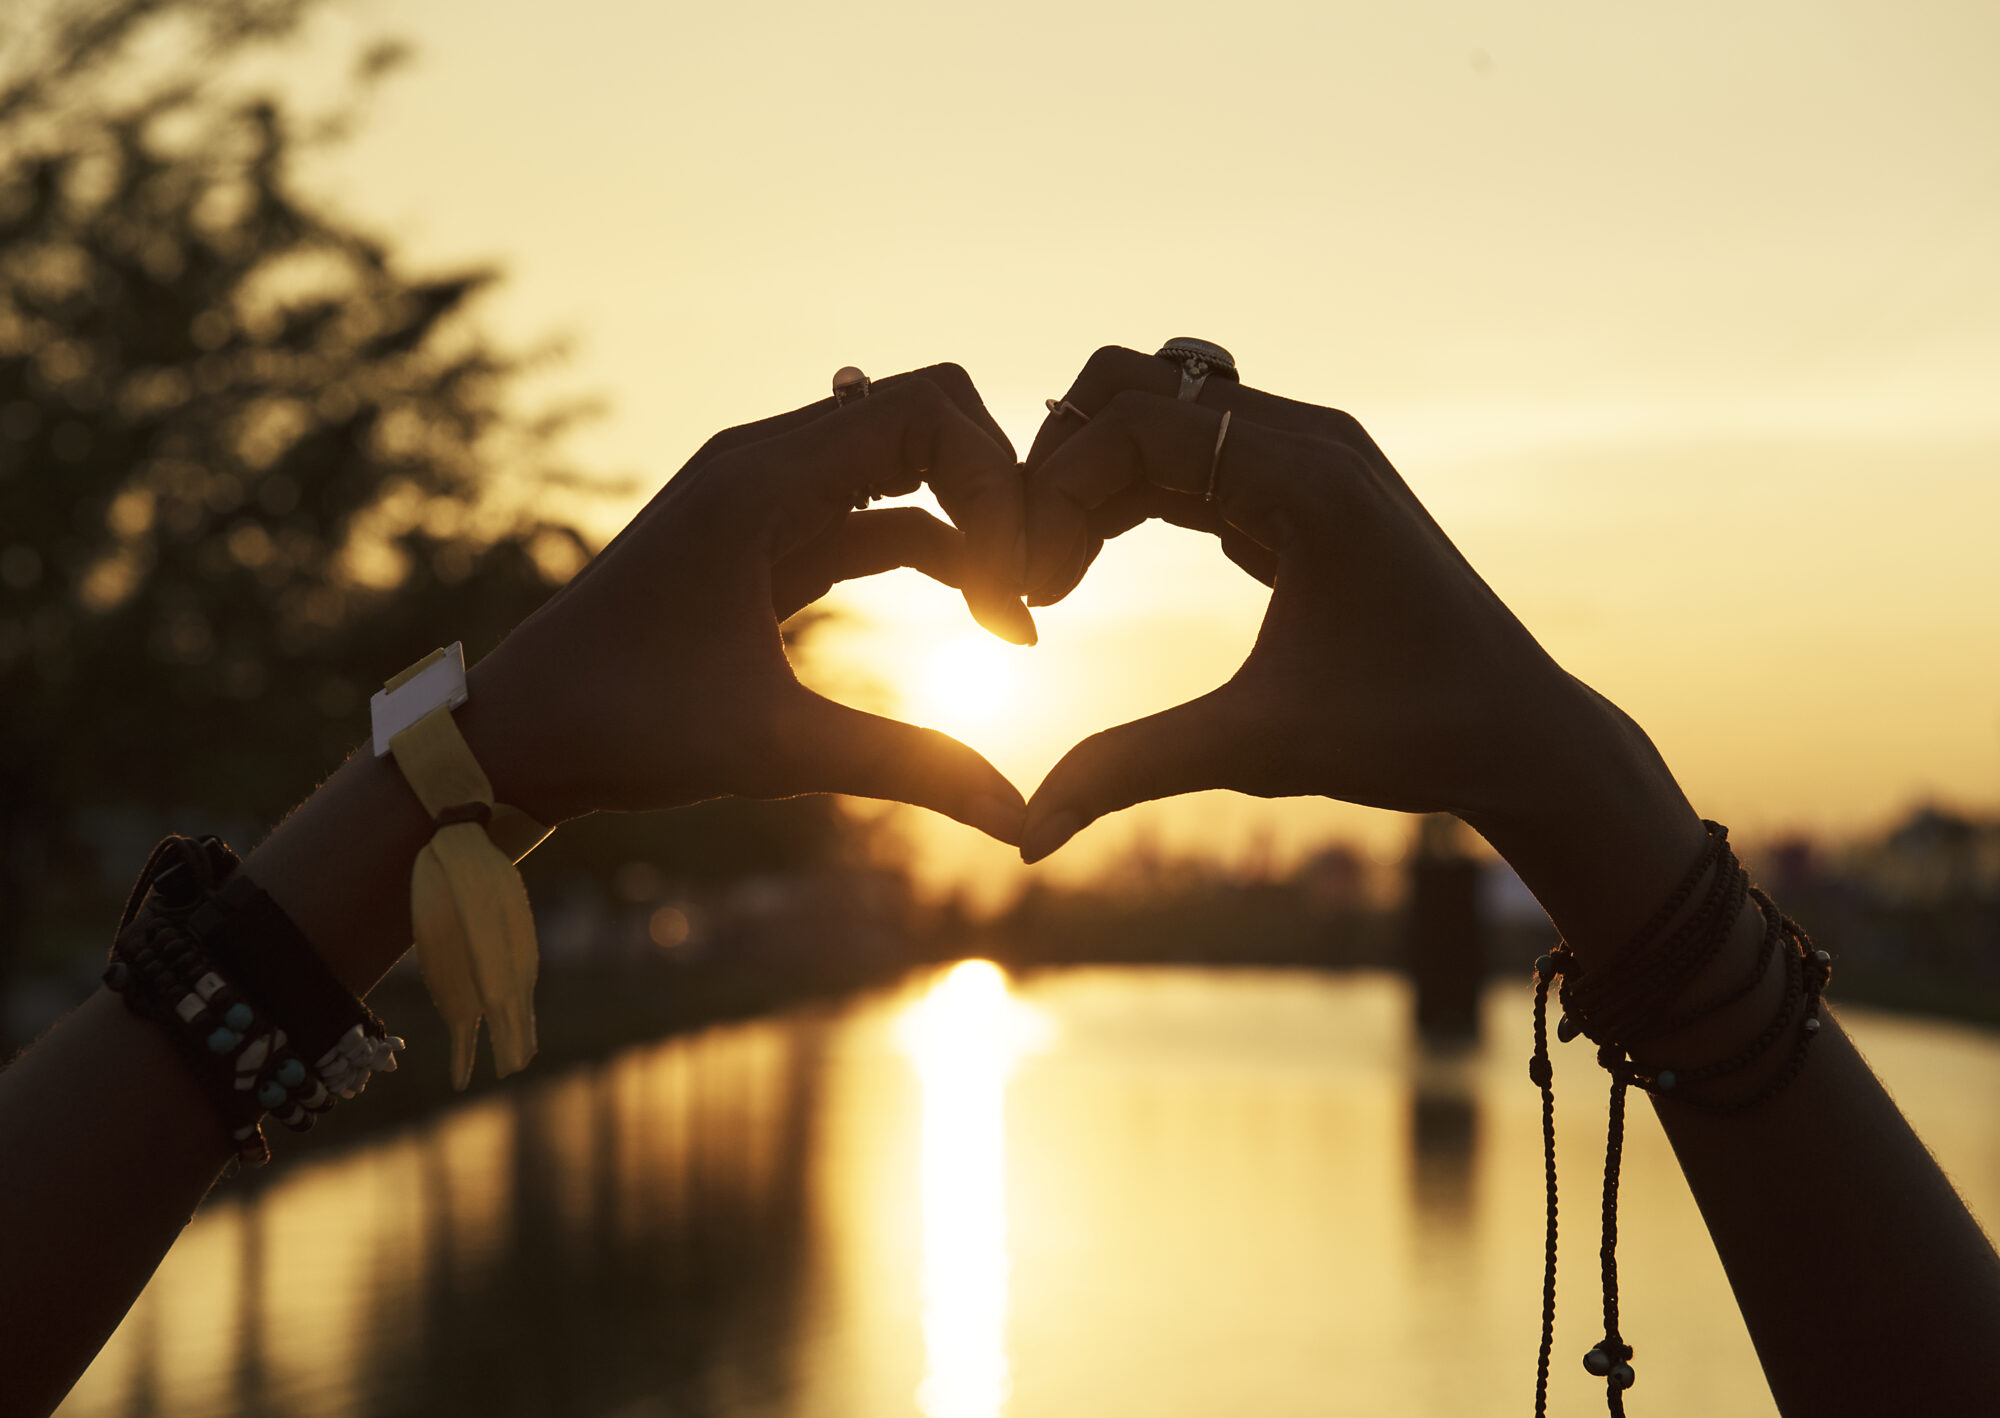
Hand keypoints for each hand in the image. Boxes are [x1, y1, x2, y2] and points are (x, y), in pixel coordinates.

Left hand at [459, 364, 1032, 844]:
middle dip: (998, 493)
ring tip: (1014, 622)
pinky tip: (979, 618)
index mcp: (761, 478)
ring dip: (972, 527)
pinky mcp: (766, 540)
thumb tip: (1022, 819)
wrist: (518, 736)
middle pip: (927, 418)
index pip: (928, 411)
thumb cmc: (622, 729)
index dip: (997, 483)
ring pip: (906, 467)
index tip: (1015, 592)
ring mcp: (765, 496)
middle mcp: (765, 463)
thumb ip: (908, 767)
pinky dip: (936, 551)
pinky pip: (876, 516)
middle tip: (1030, 595)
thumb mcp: (774, 749)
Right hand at [1015, 346, 1702, 946]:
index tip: (1027, 592)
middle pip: (1134, 388)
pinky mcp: (1303, 486)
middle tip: (1026, 571)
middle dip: (1059, 469)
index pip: (1136, 425)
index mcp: (1309, 475)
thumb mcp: (1257, 749)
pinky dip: (1128, 495)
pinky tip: (1089, 569)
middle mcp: (1311, 438)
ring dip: (1089, 480)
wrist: (1519, 733)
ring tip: (1050, 577)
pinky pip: (1189, 454)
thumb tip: (1024, 838)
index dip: (1057, 496)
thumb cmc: (1409, 735)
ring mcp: (1310, 453)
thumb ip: (1129, 771)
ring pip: (1156, 414)